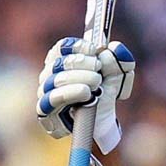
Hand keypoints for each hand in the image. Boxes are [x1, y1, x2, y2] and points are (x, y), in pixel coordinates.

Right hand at [36, 38, 134, 153]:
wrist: (102, 119)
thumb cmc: (105, 90)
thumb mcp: (119, 74)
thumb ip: (120, 59)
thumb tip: (114, 48)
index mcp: (63, 60)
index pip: (63, 47)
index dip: (79, 46)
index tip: (95, 51)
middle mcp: (49, 75)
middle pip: (60, 62)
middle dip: (84, 63)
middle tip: (99, 70)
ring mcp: (45, 92)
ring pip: (57, 79)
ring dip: (82, 78)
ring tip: (97, 83)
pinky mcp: (45, 112)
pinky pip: (52, 99)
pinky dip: (72, 93)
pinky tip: (86, 93)